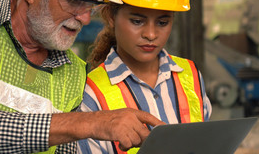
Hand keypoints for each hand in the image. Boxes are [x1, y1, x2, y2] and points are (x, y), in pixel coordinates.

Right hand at [49, 107, 164, 149]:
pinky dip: (125, 147)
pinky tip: (119, 143)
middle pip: (146, 133)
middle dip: (142, 140)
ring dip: (131, 144)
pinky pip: (129, 144)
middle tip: (132, 140)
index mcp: (132, 112)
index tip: (166, 128)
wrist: (92, 122)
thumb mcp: (122, 117)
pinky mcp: (120, 132)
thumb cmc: (106, 122)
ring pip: (137, 140)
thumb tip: (146, 136)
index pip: (149, 117)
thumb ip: (134, 123)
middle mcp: (130, 116)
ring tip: (122, 140)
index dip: (158, 123)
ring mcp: (125, 124)